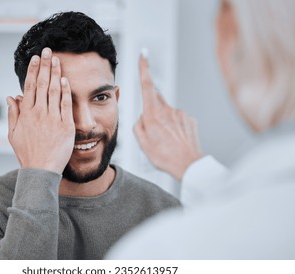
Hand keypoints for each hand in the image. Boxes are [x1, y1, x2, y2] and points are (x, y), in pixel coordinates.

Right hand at [6, 48, 74, 173]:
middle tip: (48, 50)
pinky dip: (66, 91)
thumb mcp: (13, 134)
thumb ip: (13, 113)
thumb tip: (11, 96)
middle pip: (43, 84)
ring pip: (55, 91)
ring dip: (56, 73)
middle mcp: (39, 113)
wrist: (41, 170)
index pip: (30, 86)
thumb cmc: (27, 153)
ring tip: (57, 59)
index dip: (34, 70)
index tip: (36, 58)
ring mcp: (53, 119)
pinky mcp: (66, 126)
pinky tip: (66, 79)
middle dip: (45, 65)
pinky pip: (66, 104)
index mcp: (26, 113)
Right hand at [134, 53, 201, 180]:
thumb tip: (143, 117)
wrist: (188, 165)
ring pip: (166, 112)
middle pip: (155, 99)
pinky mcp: (189, 120)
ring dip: (163, 121)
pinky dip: (173, 126)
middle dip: (151, 107)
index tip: (143, 54)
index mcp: (153, 113)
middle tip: (151, 127)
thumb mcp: (142, 142)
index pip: (147, 85)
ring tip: (165, 140)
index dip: (144, 68)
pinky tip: (174, 139)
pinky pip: (177, 119)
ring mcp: (180, 114)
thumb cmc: (164, 155)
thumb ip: (139, 125)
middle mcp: (168, 109)